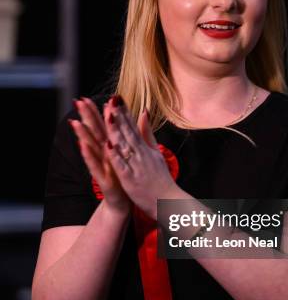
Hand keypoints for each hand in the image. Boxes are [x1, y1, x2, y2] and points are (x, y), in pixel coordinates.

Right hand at [68, 97, 131, 215]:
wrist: (124, 202)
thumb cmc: (123, 178)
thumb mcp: (124, 156)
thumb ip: (122, 138)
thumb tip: (118, 122)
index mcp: (111, 148)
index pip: (102, 127)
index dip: (95, 112)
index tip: (87, 97)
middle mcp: (103, 156)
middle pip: (94, 133)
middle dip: (86, 118)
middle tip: (77, 102)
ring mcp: (102, 167)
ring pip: (92, 148)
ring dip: (83, 135)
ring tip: (75, 122)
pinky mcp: (103, 179)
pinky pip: (95, 166)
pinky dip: (89, 156)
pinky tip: (83, 146)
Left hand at [104, 98, 176, 219]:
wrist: (168, 202)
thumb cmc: (160, 179)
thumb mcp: (155, 153)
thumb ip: (147, 133)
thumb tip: (144, 112)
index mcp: (145, 148)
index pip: (133, 127)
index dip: (125, 112)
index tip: (116, 97)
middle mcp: (141, 154)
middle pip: (128, 133)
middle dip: (119, 116)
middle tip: (111, 99)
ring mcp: (136, 166)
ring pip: (124, 146)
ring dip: (116, 131)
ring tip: (107, 116)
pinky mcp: (131, 180)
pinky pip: (122, 166)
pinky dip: (115, 155)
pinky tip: (108, 145)